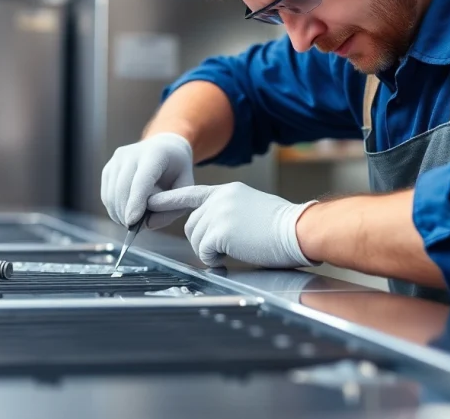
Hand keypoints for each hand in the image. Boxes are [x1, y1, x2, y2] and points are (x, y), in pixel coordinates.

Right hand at [101, 133, 194, 228]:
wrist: (165, 148)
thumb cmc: (177, 170)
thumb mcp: (185, 187)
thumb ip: (173, 207)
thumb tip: (148, 225)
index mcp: (155, 154)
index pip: (141, 180)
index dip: (135, 201)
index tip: (132, 222)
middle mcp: (132, 153)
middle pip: (123, 188)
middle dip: (126, 213)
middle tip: (134, 229)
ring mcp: (117, 159)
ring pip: (111, 194)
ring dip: (118, 213)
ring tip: (130, 223)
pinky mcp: (109, 168)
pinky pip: (106, 194)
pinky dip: (113, 208)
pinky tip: (124, 214)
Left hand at [147, 183, 319, 267]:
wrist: (299, 230)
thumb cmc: (281, 228)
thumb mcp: (250, 209)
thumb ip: (227, 213)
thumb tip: (212, 230)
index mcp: (227, 192)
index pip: (191, 194)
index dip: (170, 200)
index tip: (151, 203)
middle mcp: (220, 198)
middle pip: (192, 224)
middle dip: (204, 240)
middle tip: (229, 245)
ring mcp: (218, 212)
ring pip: (196, 238)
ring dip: (212, 250)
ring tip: (238, 246)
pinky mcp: (220, 230)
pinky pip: (204, 251)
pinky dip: (215, 258)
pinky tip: (236, 252)